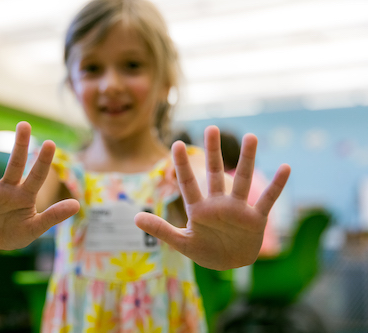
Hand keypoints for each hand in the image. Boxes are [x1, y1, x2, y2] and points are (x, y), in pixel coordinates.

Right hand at [0, 121, 79, 249]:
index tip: (50, 143)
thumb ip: (54, 216)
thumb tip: (78, 205)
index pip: (37, 176)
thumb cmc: (18, 233)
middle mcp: (8, 189)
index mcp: (25, 195)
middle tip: (24, 124)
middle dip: (19, 146)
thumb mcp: (36, 228)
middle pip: (15, 164)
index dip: (43, 161)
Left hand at [135, 126, 290, 269]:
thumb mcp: (181, 243)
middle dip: (213, 152)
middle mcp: (218, 203)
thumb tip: (135, 218)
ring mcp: (238, 209)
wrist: (229, 265)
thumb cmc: (204, 251)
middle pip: (215, 174)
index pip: (188, 183)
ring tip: (251, 137)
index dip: (182, 165)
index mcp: (198, 208)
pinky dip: (277, 186)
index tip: (175, 144)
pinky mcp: (255, 219)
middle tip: (211, 128)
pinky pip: (267, 199)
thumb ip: (161, 230)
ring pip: (243, 180)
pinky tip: (286, 167)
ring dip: (247, 160)